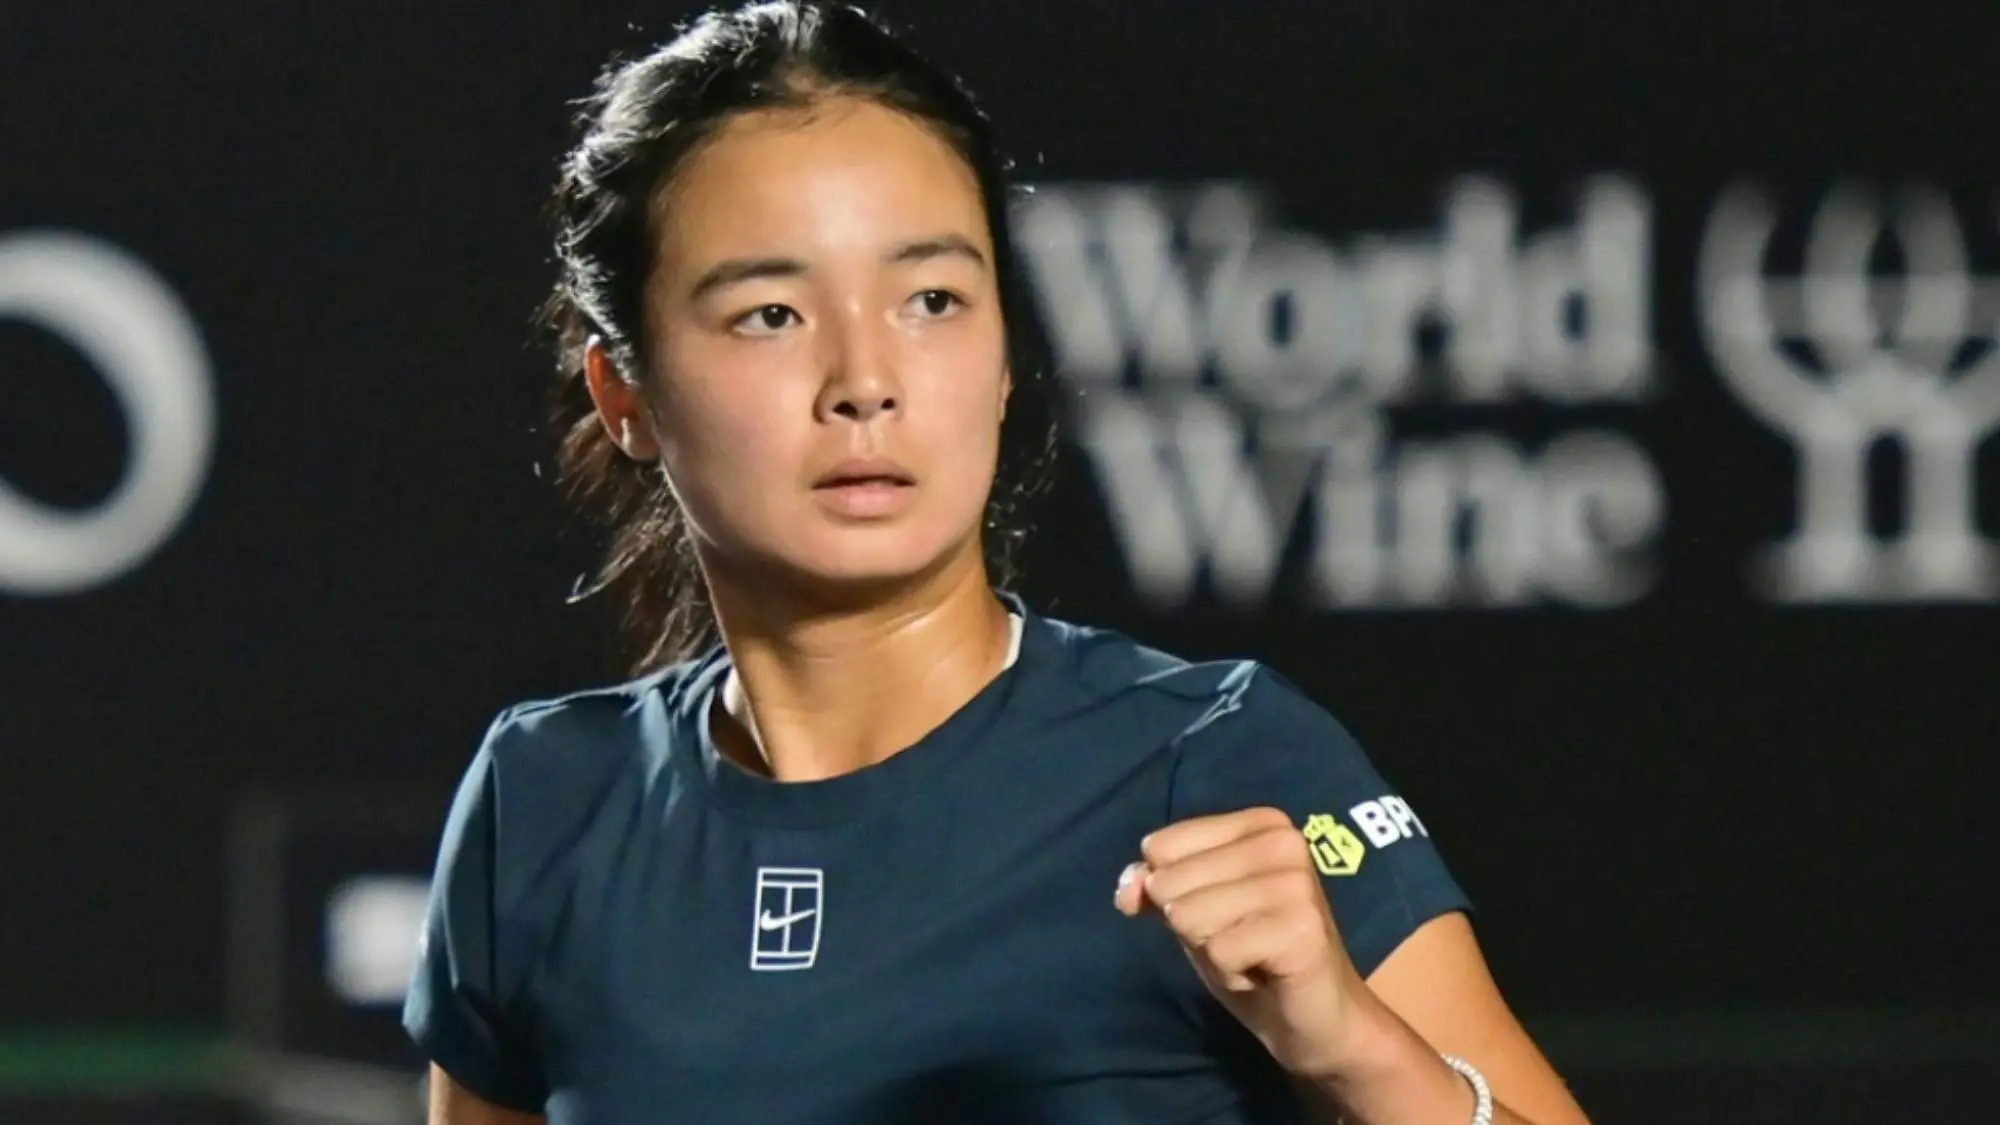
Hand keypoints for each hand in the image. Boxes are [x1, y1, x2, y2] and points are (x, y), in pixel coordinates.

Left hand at [1114, 807, 1373, 1082]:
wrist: (1316, 1017)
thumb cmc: (1251, 955)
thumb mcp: (1191, 909)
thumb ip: (1152, 888)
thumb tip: (1126, 891)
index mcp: (1258, 822)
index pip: (1160, 846)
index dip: (1169, 892)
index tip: (1219, 911)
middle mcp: (1282, 840)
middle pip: (1170, 882)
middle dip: (1192, 926)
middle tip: (1240, 940)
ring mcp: (1295, 882)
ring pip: (1189, 916)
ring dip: (1211, 951)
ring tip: (1251, 954)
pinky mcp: (1300, 928)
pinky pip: (1217, 951)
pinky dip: (1230, 974)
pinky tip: (1264, 973)